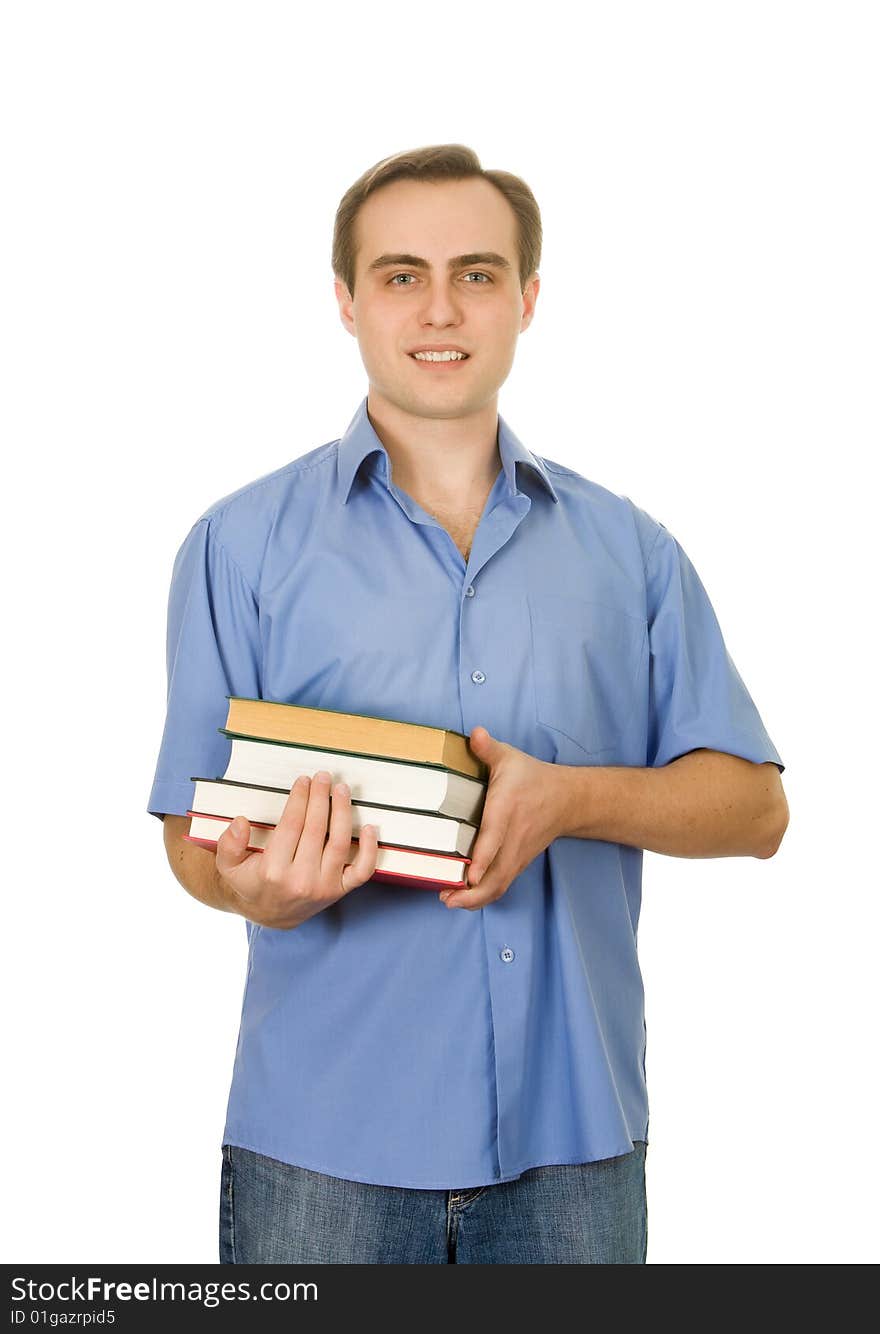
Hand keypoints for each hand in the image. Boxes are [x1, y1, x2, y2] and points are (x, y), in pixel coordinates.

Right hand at [214, 771, 378, 928]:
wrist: (271, 914)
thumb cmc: (252, 883)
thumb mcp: (229, 867)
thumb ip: (229, 844)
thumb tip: (241, 822)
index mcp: (273, 871)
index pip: (291, 826)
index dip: (299, 800)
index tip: (303, 781)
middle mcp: (301, 880)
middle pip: (316, 829)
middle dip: (321, 798)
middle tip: (323, 777)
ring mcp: (324, 887)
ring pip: (339, 843)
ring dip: (343, 812)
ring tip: (342, 790)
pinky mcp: (340, 891)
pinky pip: (362, 871)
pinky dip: (370, 849)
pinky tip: (370, 827)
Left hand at [439, 726, 567, 909]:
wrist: (567, 800)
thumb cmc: (532, 778)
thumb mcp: (510, 758)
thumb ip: (488, 748)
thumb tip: (475, 733)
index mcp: (507, 810)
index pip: (495, 838)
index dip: (482, 859)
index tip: (469, 876)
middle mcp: (513, 837)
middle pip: (497, 874)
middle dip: (472, 892)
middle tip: (445, 897)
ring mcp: (518, 853)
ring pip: (499, 884)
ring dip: (475, 899)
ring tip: (449, 901)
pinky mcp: (518, 862)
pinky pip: (502, 884)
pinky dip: (484, 895)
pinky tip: (464, 897)